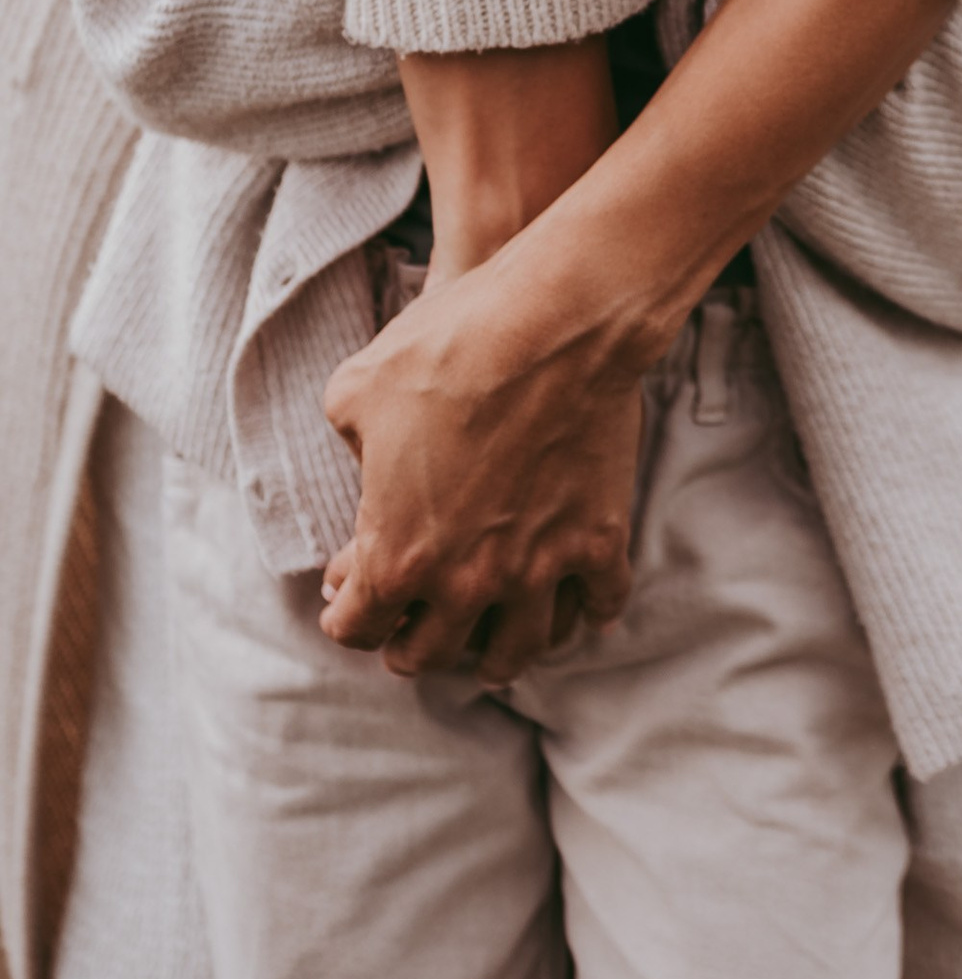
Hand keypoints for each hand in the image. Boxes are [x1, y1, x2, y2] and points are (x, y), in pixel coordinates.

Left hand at [320, 242, 647, 684]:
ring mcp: (541, 568)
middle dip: (411, 644)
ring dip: (497, 654)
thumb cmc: (449, 348)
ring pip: (518, 653)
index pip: (358, 628)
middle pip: (431, 656)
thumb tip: (366, 458)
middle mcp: (467, 580)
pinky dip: (584, 613)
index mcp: (397, 554)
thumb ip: (350, 445)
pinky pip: (597, 606)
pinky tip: (576, 606)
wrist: (556, 322)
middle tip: (413, 622)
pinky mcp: (599, 542)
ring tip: (492, 644)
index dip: (346, 613)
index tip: (350, 594)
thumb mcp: (355, 390)